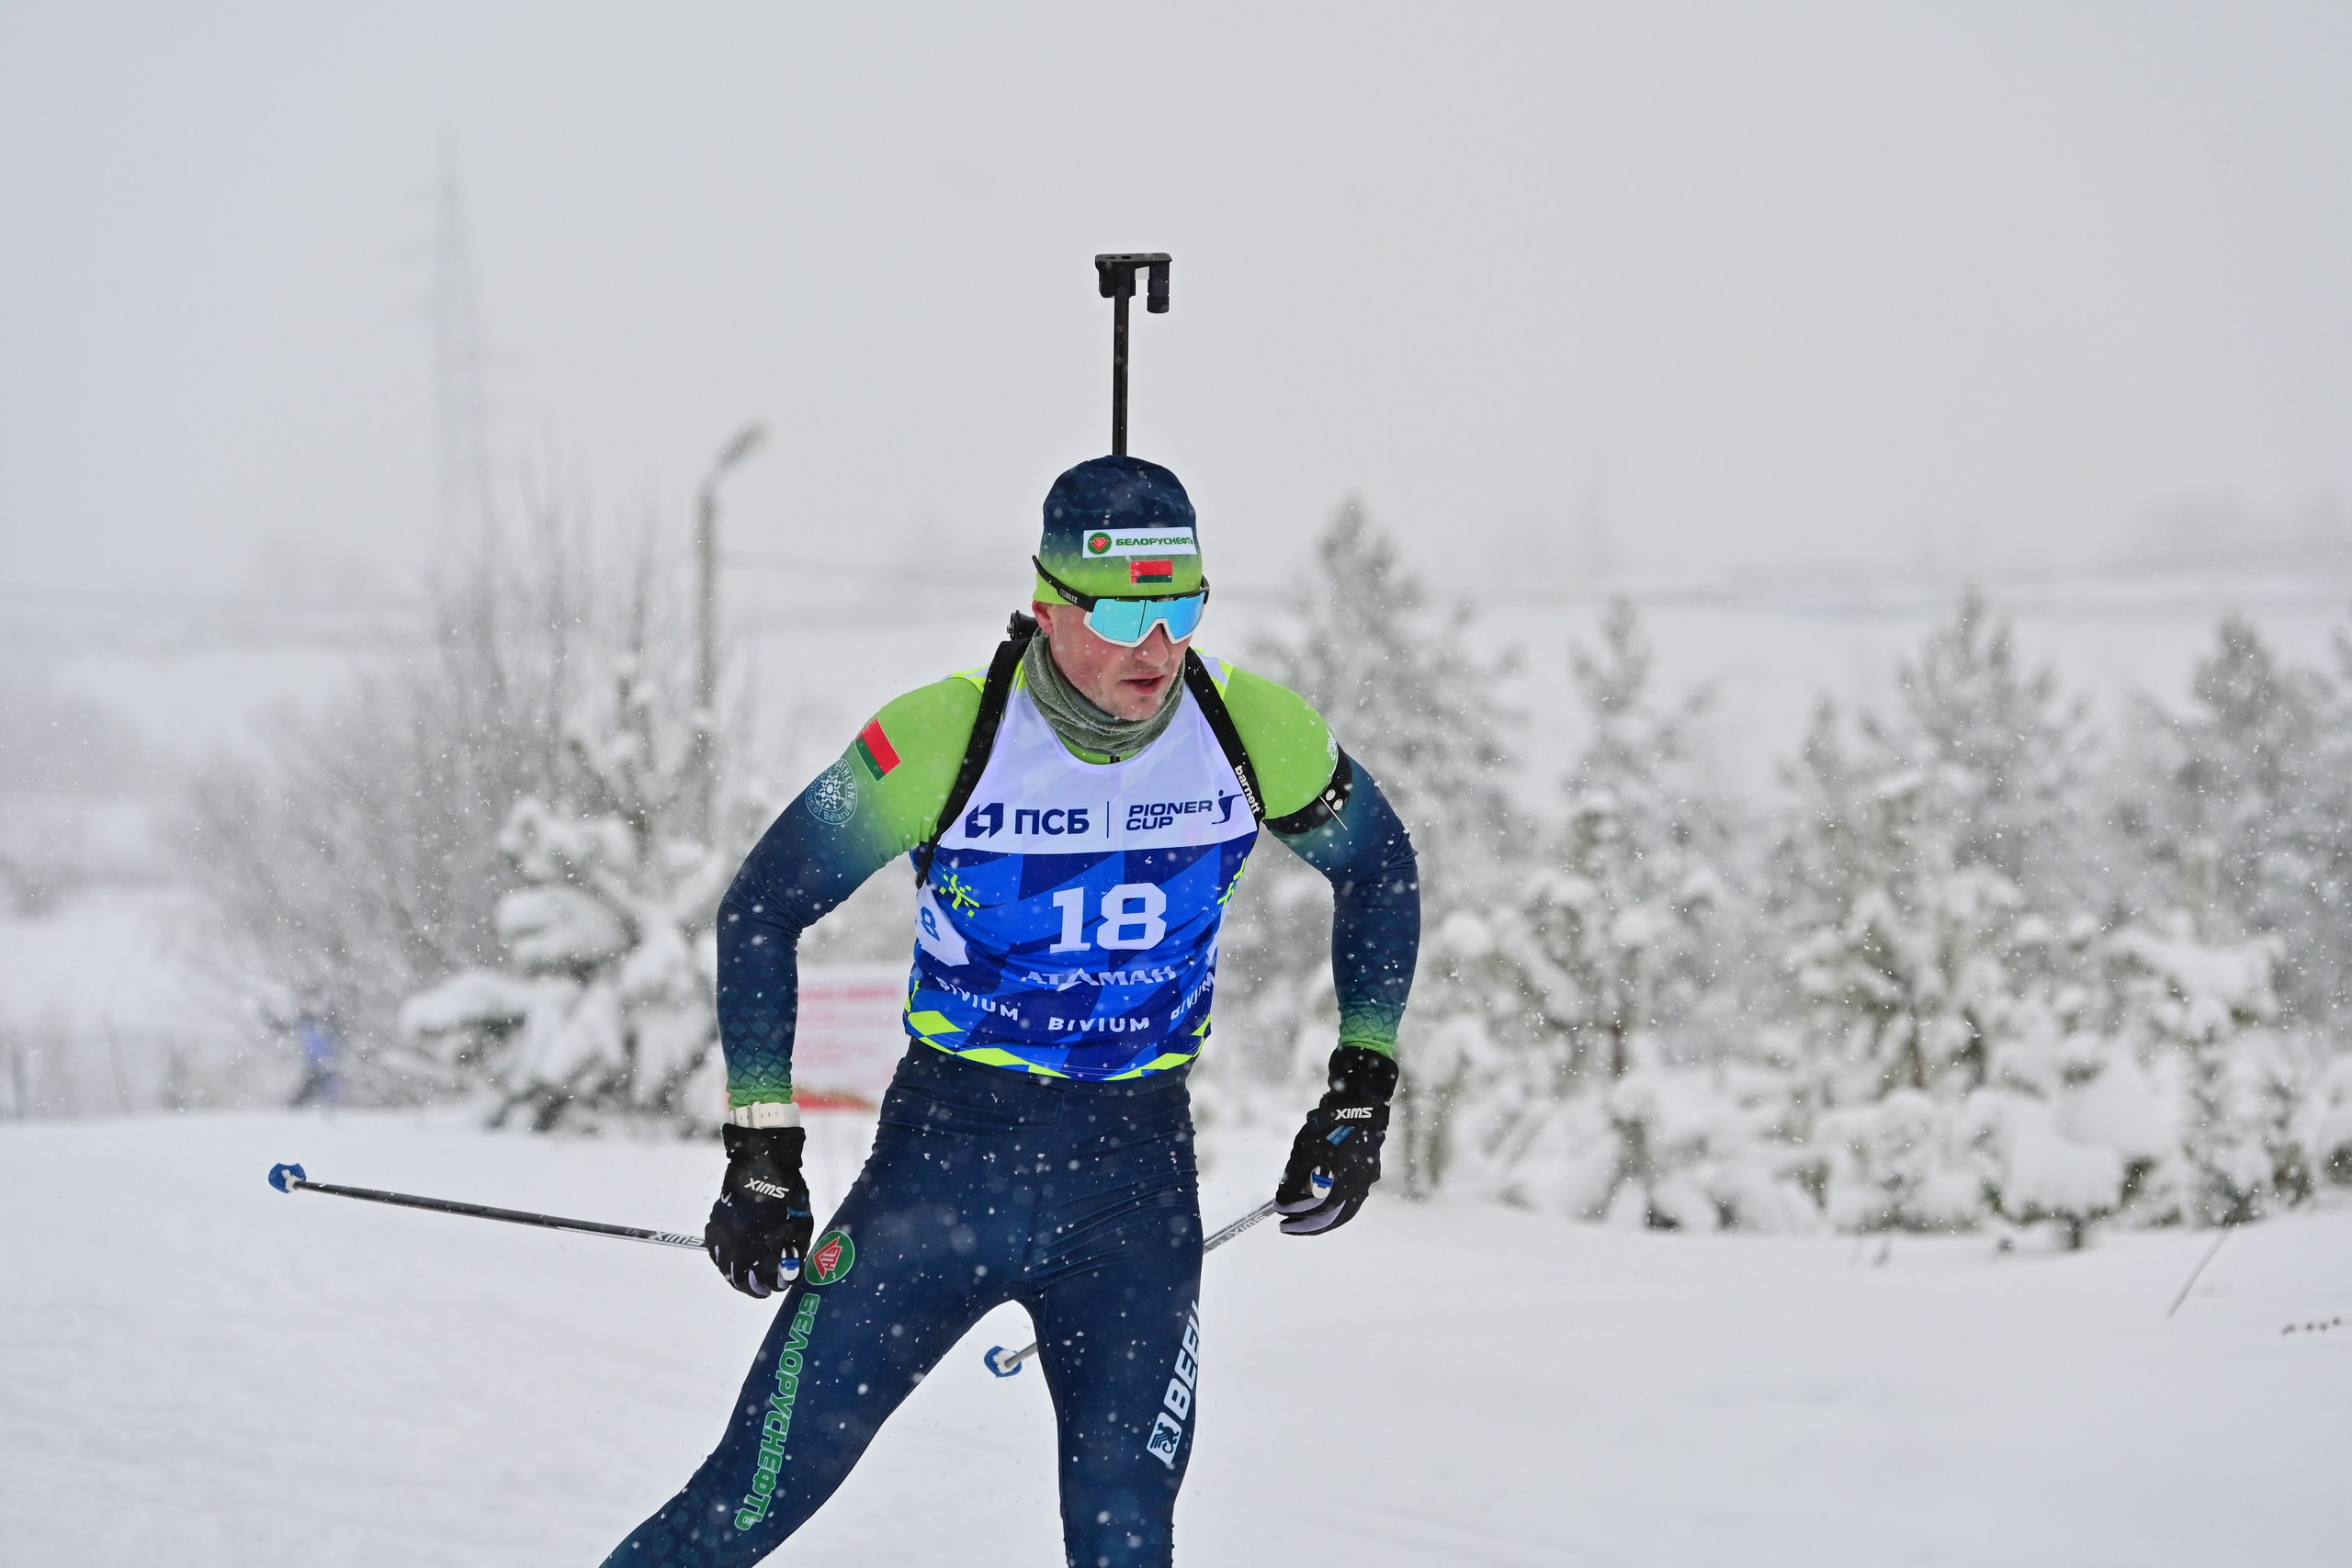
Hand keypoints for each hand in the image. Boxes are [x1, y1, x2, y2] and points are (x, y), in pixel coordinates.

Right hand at [706, 1124, 813, 1296]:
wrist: (763, 1164)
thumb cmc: (788, 1194)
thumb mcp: (801, 1224)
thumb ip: (795, 1252)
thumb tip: (790, 1274)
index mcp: (764, 1244)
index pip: (764, 1279)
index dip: (772, 1286)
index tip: (777, 1287)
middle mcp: (740, 1243)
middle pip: (740, 1278)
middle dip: (751, 1288)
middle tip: (760, 1290)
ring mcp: (725, 1233)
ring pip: (724, 1266)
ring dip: (735, 1276)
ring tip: (745, 1278)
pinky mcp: (716, 1223)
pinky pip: (714, 1249)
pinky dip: (722, 1258)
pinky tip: (731, 1261)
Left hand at [1274, 1045, 1398, 1235]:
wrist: (1357, 1105)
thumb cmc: (1327, 1127)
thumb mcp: (1303, 1151)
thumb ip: (1292, 1179)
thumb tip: (1282, 1200)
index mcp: (1343, 1181)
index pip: (1316, 1207)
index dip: (1296, 1212)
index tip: (1278, 1212)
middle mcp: (1359, 1186)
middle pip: (1332, 1217)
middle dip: (1308, 1225)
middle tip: (1288, 1227)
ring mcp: (1367, 1181)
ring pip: (1346, 1212)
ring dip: (1324, 1221)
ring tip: (1306, 1225)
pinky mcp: (1370, 1175)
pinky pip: (1353, 1201)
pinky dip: (1338, 1210)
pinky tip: (1324, 1210)